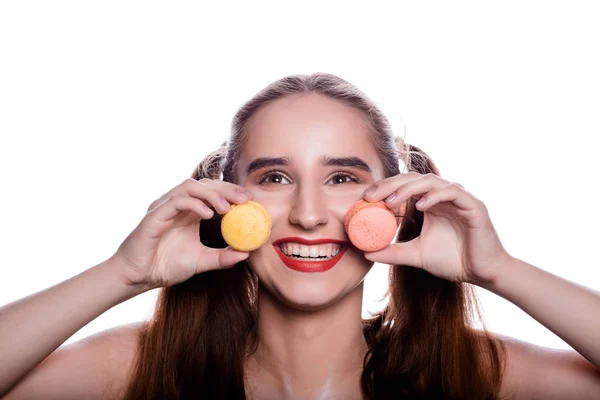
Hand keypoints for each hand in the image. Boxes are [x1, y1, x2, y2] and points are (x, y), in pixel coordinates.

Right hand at [112, 178, 253, 289]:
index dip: (232, 193)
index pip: (213, 192)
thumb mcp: (201, 262)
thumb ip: (222, 257)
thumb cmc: (165, 267)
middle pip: (204, 185)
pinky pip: (176, 201)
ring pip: (190, 187)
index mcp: (189, 212)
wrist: (137, 277)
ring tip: (226, 209)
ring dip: (211, 194)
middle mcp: (177, 205)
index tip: (251, 201)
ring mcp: (165, 207)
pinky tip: (208, 215)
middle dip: (227, 189)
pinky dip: (194, 204)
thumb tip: (247, 253)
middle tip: (245, 200)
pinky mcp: (154, 215)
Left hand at [362, 172, 510, 284]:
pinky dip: (435, 196)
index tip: (365, 198)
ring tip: (391, 202)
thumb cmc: (454, 261)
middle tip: (371, 196)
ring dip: (408, 189)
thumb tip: (366, 253)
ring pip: (431, 181)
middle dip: (390, 184)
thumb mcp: (416, 255)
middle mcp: (444, 196)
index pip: (404, 186)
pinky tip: (420, 207)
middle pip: (414, 179)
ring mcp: (459, 198)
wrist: (483, 273)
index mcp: (431, 203)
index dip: (385, 188)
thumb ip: (392, 252)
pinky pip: (453, 192)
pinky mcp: (474, 205)